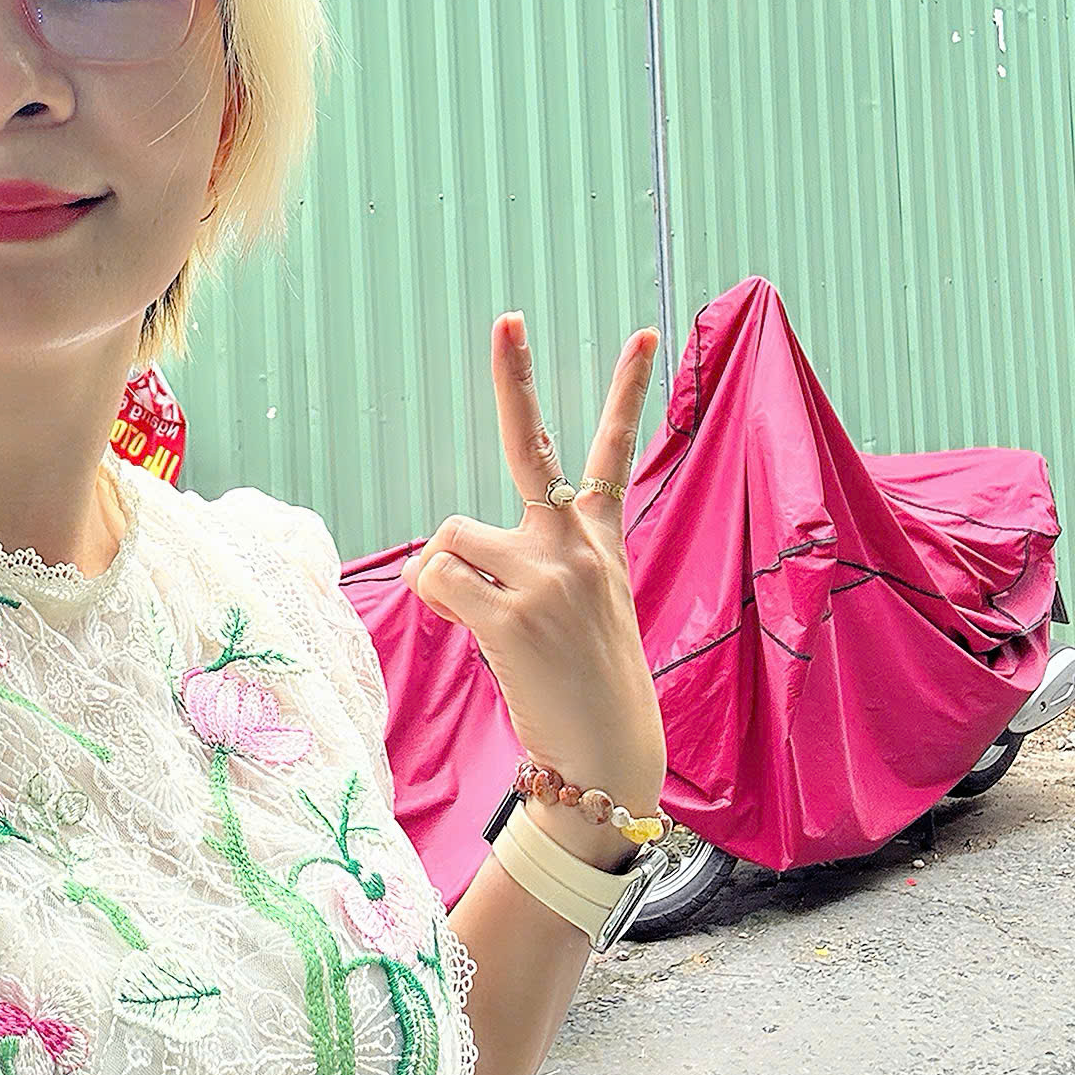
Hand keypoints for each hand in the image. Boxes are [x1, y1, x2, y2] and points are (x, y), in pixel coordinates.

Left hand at [402, 314, 664, 872]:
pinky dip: (432, 598)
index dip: (631, 390)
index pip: (617, 452)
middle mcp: (577, 547)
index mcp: (602, 541)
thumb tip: (428, 560)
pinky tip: (463, 628)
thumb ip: (519, 567)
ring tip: (478, 618)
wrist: (608, 756)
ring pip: (451, 536)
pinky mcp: (511, 615)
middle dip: (516, 377)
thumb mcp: (578, 611)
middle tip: (508, 318)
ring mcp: (547, 576)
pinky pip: (437, 579)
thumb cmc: (586, 685)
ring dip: (443, 573)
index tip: (646, 334)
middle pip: (533, 447)